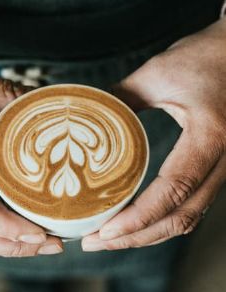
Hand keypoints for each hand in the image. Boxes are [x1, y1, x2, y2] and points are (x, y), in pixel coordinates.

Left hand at [82, 18, 225, 250]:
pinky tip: (137, 222)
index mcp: (210, 136)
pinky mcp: (212, 166)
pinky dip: (162, 221)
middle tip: (95, 242)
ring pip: (187, 217)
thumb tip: (87, 117)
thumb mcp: (157, 74)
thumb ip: (120, 98)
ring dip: (148, 233)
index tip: (104, 231)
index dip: (138, 217)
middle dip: (136, 236)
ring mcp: (221, 167)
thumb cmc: (201, 57)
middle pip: (180, 216)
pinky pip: (190, 205)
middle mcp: (222, 160)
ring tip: (110, 238)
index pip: (173, 190)